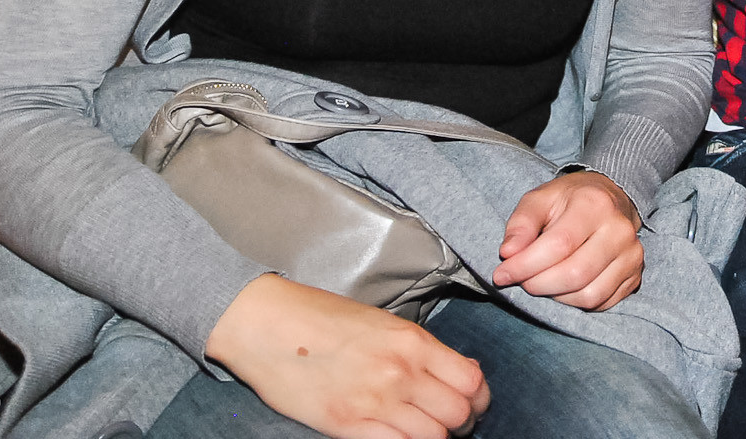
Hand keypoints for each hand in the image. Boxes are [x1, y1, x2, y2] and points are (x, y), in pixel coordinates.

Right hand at [205, 273, 489, 438]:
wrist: (267, 324)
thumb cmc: (323, 318)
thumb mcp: (383, 323)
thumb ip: (421, 349)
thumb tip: (461, 372)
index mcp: (413, 341)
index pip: (472, 380)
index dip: (479, 397)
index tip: (472, 402)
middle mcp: (400, 372)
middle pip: (459, 414)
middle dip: (462, 422)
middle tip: (449, 421)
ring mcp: (374, 402)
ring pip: (435, 437)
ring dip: (436, 437)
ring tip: (424, 430)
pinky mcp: (346, 425)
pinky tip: (398, 436)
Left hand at [493, 169, 643, 309]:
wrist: (612, 198)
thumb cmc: (570, 200)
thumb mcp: (540, 199)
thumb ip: (521, 223)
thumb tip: (508, 253)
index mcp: (594, 204)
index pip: (558, 245)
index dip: (525, 265)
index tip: (502, 274)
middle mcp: (620, 230)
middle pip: (575, 274)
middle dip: (538, 284)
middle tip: (522, 280)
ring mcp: (632, 255)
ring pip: (589, 295)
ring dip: (556, 297)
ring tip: (542, 282)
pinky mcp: (635, 276)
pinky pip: (601, 303)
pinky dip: (575, 303)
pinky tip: (563, 287)